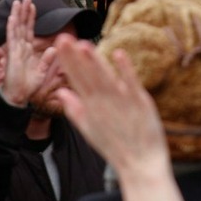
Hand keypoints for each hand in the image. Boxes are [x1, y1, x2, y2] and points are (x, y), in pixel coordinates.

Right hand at [0, 0, 58, 106]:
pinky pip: (12, 39)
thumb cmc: (27, 87)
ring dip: (17, 15)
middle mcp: (20, 48)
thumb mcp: (41, 73)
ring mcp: (15, 50)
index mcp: (26, 50)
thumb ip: (46, 60)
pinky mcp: (12, 55)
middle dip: (24, 11)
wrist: (18, 98)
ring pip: (16, 28)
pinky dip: (12, 28)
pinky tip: (12, 18)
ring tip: (19, 2)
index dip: (30, 18)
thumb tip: (54, 48)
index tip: (32, 5)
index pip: (28, 30)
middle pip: (22, 25)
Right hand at [53, 38, 169, 177]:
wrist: (140, 164)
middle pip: (87, 76)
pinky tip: (119, 54)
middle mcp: (103, 103)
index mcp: (90, 108)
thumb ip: (74, 110)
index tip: (60, 43)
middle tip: (63, 37)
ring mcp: (121, 102)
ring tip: (83, 44)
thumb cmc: (115, 146)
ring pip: (105, 78)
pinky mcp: (140, 103)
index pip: (76, 79)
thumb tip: (61, 92)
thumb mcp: (89, 130)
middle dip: (74, 57)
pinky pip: (131, 83)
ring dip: (94, 61)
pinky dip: (125, 69)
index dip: (68, 61)